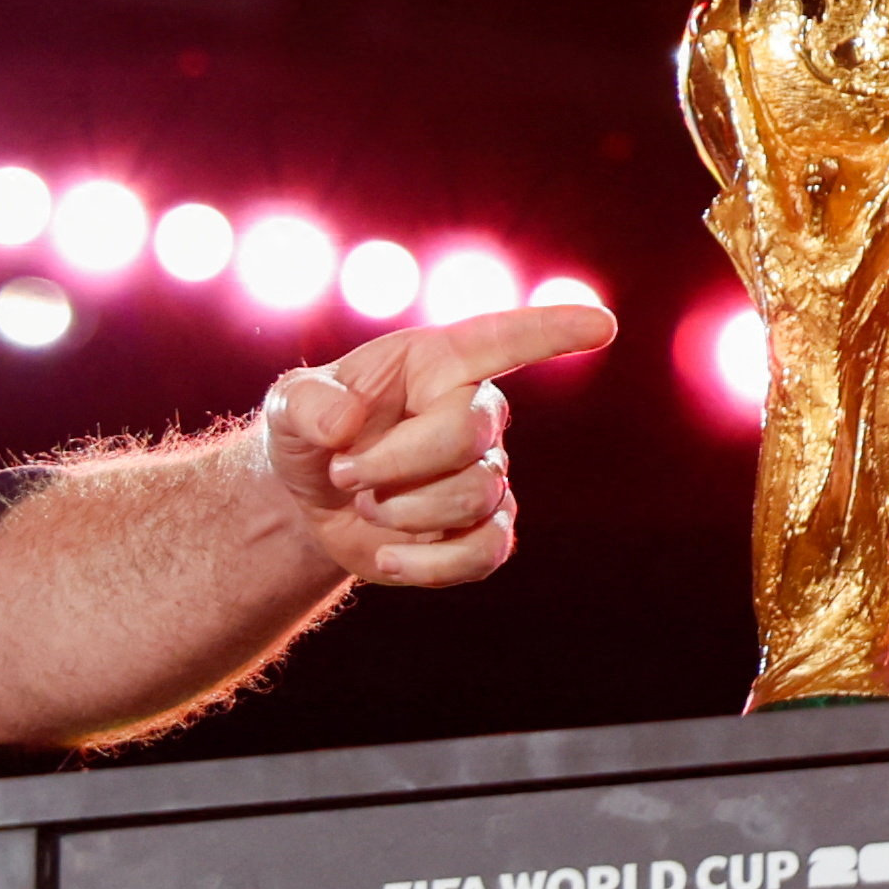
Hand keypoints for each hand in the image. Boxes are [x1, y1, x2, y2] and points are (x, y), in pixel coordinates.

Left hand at [262, 302, 616, 584]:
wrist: (309, 496)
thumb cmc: (311, 430)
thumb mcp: (287, 407)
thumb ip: (305, 404)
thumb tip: (346, 424)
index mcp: (438, 363)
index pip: (504, 339)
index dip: (551, 331)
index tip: (601, 323)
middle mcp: (475, 412)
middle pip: (470, 432)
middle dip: (396, 461)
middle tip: (345, 472)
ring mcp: (486, 474)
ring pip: (476, 494)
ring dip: (403, 508)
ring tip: (364, 502)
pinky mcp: (482, 530)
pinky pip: (486, 553)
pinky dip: (430, 565)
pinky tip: (387, 557)